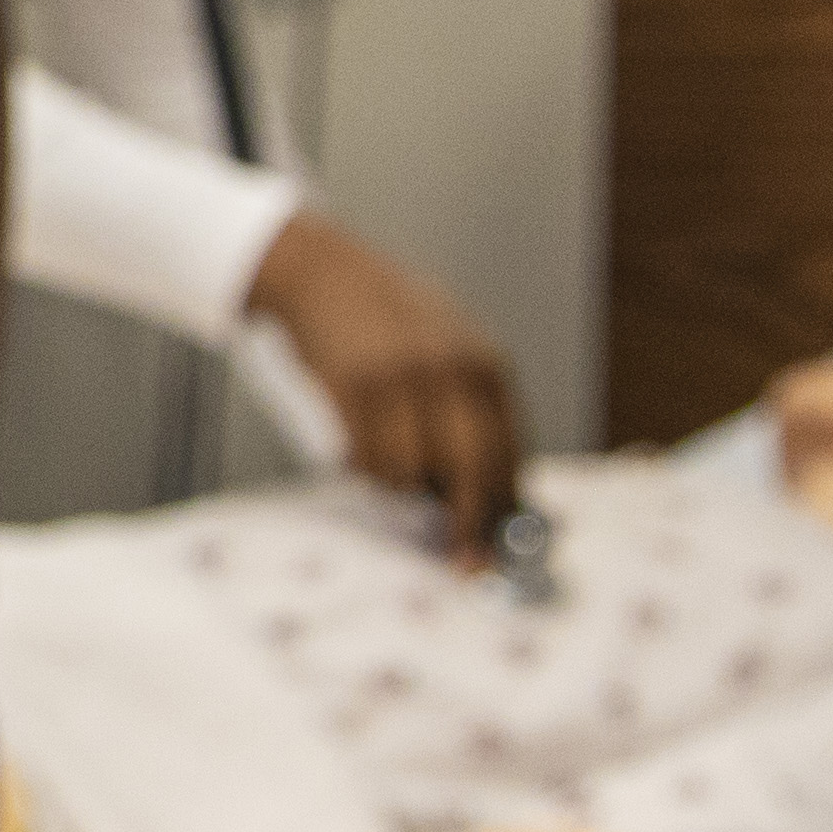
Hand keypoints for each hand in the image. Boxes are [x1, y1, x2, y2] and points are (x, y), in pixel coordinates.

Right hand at [249, 212, 520, 545]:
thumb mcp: (451, 351)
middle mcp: (448, 372)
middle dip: (468, 524)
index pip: (508, 454)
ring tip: (388, 466)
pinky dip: (364, 470)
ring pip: (411, 473)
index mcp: (484, 366)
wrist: (324, 273)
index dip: (505, 509)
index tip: (499, 549)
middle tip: (462, 558)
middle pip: (471, 471)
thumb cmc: (388, 320)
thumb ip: (474, 410)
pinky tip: (356, 450)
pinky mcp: (349, 388)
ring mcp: (398, 380)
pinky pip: (365, 460)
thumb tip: (494, 489)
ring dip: (401, 487)